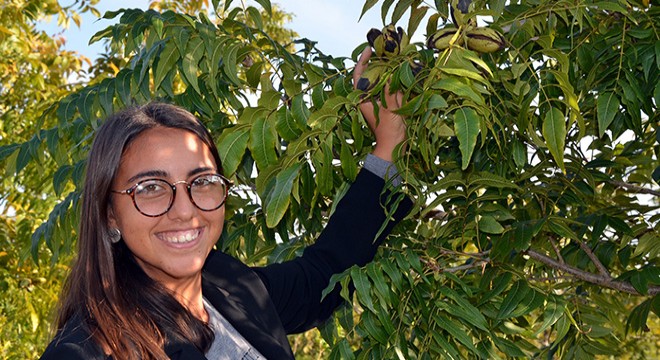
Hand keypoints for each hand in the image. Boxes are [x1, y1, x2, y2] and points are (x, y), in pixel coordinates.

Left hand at [353, 47, 405, 161]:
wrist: (393, 147)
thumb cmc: (388, 131)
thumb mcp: (390, 109)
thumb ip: (389, 92)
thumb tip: (388, 74)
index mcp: (363, 99)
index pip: (359, 76)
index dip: (362, 61)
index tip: (369, 49)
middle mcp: (368, 98)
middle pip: (370, 75)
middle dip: (377, 61)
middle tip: (386, 49)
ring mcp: (377, 101)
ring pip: (380, 80)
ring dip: (387, 69)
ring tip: (395, 56)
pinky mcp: (387, 104)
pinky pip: (389, 87)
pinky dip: (394, 79)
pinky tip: (402, 71)